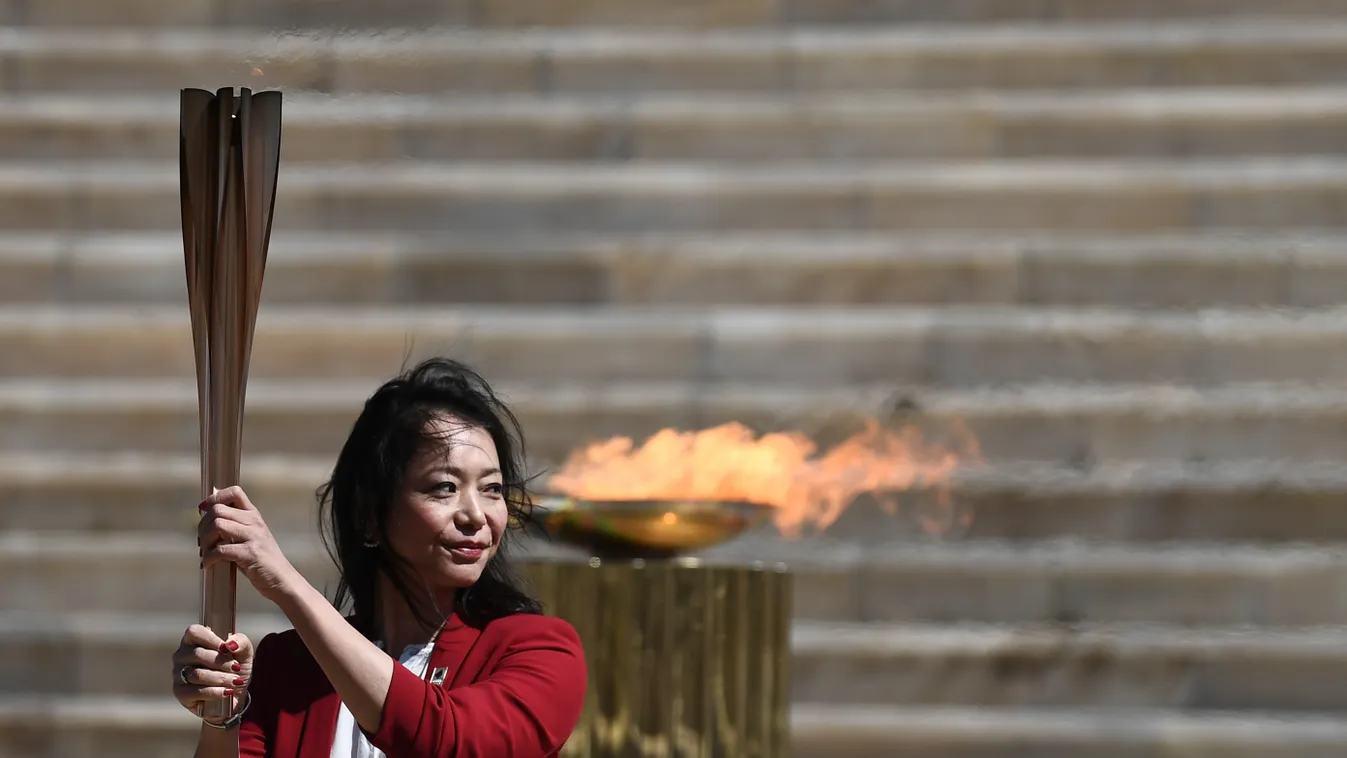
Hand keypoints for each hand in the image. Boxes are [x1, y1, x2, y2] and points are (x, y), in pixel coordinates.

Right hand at [171, 625, 251, 721]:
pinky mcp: (180, 693)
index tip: (227, 649)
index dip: (211, 639)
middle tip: (236, 668)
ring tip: (235, 681)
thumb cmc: (235, 667)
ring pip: (197, 674)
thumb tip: (230, 644)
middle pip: (198, 654)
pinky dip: (215, 692)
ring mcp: (178, 674)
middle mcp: (182, 655)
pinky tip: (226, 692)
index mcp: (194, 640)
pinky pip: (195, 692)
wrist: (235, 692)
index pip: (194, 632)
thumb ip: (240, 642)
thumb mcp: (244, 652)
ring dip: (221, 678)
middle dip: (221, 662)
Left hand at [199, 486, 300, 601]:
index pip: (235, 492)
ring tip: (204, 553)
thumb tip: (207, 515)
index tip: (204, 510)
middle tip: (201, 541)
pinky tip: (208, 564)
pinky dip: (208, 558)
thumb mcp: (251, 536)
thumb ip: (234, 525)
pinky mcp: (250, 553)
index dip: (215, 498)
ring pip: (217, 525)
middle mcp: (254, 522)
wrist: (281, 579)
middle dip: (202, 526)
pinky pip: (220, 549)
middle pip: (218, 510)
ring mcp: (253, 537)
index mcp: (254, 515)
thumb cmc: (262, 560)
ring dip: (204, 541)